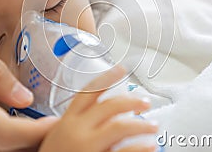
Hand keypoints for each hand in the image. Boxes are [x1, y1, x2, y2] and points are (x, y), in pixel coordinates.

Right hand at [39, 67, 157, 151]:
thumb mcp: (58, 137)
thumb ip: (74, 124)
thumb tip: (96, 114)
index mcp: (67, 122)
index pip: (88, 92)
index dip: (106, 78)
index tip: (122, 69)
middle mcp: (77, 130)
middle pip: (110, 106)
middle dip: (132, 101)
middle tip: (146, 103)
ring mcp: (88, 146)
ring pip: (121, 126)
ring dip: (142, 124)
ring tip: (153, 126)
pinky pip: (125, 151)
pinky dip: (141, 147)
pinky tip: (150, 146)